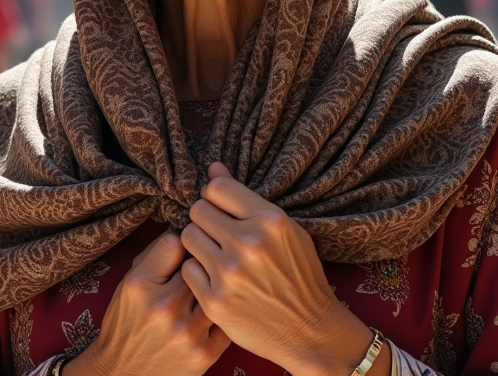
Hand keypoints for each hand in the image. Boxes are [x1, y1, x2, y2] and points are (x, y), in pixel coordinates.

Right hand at [62, 232, 230, 375]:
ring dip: (215, 287)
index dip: (182, 242)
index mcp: (141, 285)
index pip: (174, 243)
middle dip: (202, 263)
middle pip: (199, 265)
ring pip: (216, 290)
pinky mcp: (204, 354)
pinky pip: (226, 319)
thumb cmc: (126, 324)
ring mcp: (187, 333)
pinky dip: (223, 313)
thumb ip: (154, 258)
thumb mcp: (128, 285)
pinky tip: (215, 311)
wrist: (123, 375)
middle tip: (201, 267)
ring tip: (210, 288)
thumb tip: (185, 234)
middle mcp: (163, 308)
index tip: (184, 249)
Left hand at [179, 163, 388, 375]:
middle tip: (217, 234)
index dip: (215, 197)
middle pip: (198, 210)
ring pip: (187, 237)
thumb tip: (213, 167)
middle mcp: (249, 244)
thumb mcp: (286, 230)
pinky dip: (198, 273)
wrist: (310, 330)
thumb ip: (247, 199)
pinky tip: (215, 279)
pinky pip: (187, 269)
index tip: (221, 209)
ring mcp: (230, 274)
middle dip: (205, 219)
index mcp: (270, 221)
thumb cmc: (299, 275)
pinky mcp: (215, 301)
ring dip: (198, 244)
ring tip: (216, 255)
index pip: (217, 188)